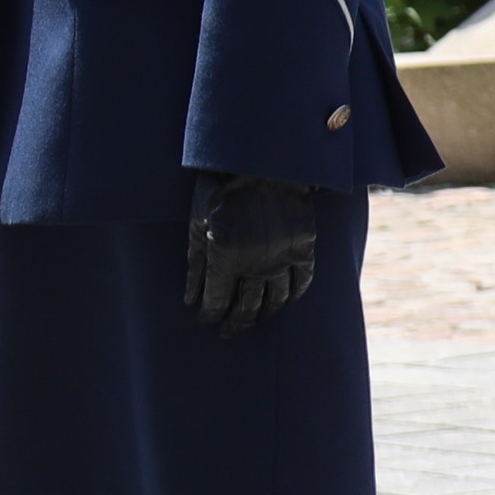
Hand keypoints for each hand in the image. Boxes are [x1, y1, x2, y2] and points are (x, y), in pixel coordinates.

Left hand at [182, 170, 316, 336]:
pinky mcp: (304, 247)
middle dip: (235, 322)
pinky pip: (302, 281)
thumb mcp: (197, 224)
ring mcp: (283, 257)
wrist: (260, 162)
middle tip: (228, 332)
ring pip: (275, 299)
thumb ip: (195, 265)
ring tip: (254, 320)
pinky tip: (283, 301)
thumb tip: (191, 299)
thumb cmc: (219, 190)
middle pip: (247, 307)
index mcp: (225, 258)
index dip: (210, 314)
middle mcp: (256, 264)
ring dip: (263, 314)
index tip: (206, 320)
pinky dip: (292, 295)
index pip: (217, 301)